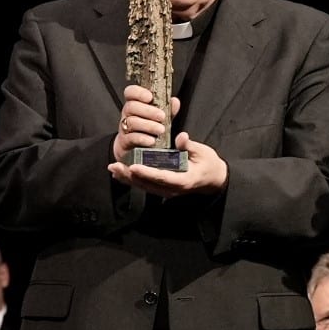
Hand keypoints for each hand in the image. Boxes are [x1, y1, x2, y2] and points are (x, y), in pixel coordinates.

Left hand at [108, 131, 229, 197]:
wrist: (214, 180)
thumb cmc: (209, 164)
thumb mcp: (203, 153)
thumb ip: (190, 145)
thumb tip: (181, 137)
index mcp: (183, 180)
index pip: (161, 177)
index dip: (146, 172)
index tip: (133, 166)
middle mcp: (173, 189)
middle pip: (148, 184)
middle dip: (130, 176)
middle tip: (115, 166)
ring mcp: (168, 191)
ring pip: (144, 186)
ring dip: (128, 179)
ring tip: (113, 169)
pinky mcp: (164, 189)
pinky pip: (146, 186)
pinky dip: (133, 180)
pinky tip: (122, 174)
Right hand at [112, 85, 178, 163]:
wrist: (136, 149)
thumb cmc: (149, 130)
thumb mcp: (160, 118)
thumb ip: (168, 110)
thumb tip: (174, 101)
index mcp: (135, 104)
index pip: (131, 92)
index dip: (138, 92)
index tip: (149, 97)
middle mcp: (128, 114)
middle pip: (131, 106)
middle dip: (148, 110)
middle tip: (162, 116)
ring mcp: (124, 127)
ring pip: (131, 122)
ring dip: (148, 125)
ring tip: (161, 130)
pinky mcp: (125, 141)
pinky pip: (131, 138)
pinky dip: (142, 138)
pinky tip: (152, 140)